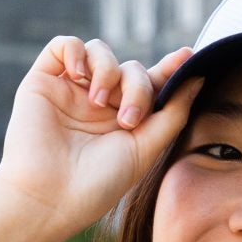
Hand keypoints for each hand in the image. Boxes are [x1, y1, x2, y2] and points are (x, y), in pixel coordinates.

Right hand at [0, 36, 199, 239]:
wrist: (49, 196)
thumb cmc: (97, 183)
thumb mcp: (146, 148)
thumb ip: (173, 112)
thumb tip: (198, 76)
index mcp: (123, 121)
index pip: (149, 84)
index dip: (169, 68)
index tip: (187, 56)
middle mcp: (97, 104)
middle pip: (130, 68)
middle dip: (137, 87)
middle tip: (128, 120)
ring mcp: (70, 91)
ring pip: (100, 52)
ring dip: (109, 71)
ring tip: (99, 102)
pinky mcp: (42, 82)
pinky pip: (64, 45)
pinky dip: (76, 52)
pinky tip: (79, 76)